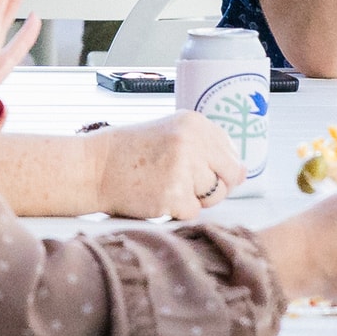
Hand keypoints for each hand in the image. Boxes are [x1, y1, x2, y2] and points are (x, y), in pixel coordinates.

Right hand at [95, 113, 244, 218]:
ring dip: (193, 198)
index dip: (215, 169)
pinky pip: (193, 212)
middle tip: (182, 182)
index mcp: (194, 122)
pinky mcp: (173, 194)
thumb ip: (206, 148)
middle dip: (212, 186)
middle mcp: (192, 141)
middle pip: (230, 176)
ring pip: (213, 196)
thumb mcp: (170, 134)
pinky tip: (156, 196)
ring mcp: (182, 167)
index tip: (193, 169)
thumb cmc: (130, 153)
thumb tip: (243, 174)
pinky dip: (177, 211)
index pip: (231, 154)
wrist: (93, 167)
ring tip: (165, 185)